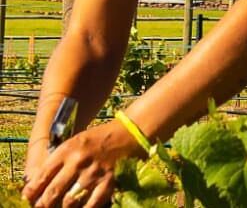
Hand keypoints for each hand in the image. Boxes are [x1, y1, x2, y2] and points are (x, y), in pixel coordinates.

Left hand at [22, 120, 142, 207]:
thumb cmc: (96, 140)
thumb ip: (56, 162)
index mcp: (66, 150)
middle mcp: (78, 162)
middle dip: (43, 205)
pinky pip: (91, 205)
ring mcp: (94, 173)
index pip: (41, 177)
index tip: (29, 199)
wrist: (129, 134)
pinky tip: (79, 207)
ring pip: (69, 202)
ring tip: (61, 207)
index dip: (31, 193)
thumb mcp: (73, 143)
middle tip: (43, 207)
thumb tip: (37, 185)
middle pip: (52, 193)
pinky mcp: (109, 182)